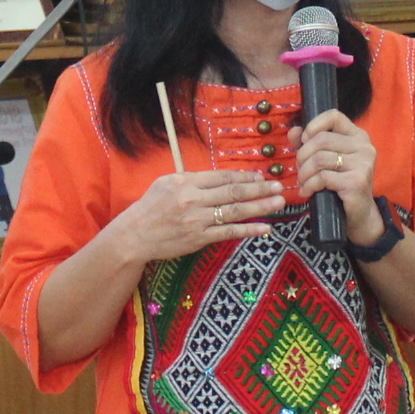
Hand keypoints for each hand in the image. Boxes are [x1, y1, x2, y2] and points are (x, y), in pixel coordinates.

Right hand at [107, 168, 281, 262]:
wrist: (135, 235)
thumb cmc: (150, 207)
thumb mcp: (166, 183)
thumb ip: (192, 180)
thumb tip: (219, 178)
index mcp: (186, 182)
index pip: (222, 177)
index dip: (244, 176)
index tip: (261, 175)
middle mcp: (193, 199)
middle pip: (233, 192)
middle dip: (259, 188)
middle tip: (278, 186)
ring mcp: (198, 220)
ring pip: (234, 212)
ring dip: (260, 207)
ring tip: (278, 203)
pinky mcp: (199, 238)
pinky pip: (228, 232)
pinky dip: (248, 230)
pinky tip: (264, 228)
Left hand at [298, 111, 379, 234]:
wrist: (360, 214)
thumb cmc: (341, 184)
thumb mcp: (325, 160)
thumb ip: (309, 143)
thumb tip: (293, 131)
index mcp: (358, 136)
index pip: (334, 116)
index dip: (314, 125)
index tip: (304, 141)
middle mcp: (364, 146)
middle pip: (322, 139)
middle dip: (303, 156)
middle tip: (299, 170)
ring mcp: (362, 164)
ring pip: (319, 159)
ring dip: (304, 173)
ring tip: (302, 182)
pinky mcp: (356, 182)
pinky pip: (322, 177)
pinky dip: (309, 185)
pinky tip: (307, 192)